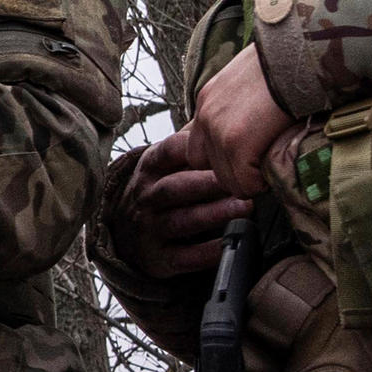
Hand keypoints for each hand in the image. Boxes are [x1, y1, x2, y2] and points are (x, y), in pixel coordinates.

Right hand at [112, 148, 244, 278]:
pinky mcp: (159, 259)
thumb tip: (226, 112)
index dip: (193, 147)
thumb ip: (191, 143)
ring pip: (182, 221)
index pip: (168, 152)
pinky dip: (207, 252)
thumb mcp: (165, 164)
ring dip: (213, 215)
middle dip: (208, 184)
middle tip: (242, 181)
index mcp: (149, 169)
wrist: (126, 235)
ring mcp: (150, 229)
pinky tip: (229, 243)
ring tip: (245, 209)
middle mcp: (146, 198)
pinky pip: (184, 257)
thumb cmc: (159, 190)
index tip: (223, 143)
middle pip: (175, 188)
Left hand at [151, 45, 293, 205]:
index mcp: (208, 98)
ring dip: (249, 179)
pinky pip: (244, 183)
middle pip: (205, 165)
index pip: (199, 144)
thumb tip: (256, 120)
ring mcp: (218, 130)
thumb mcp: (253, 77)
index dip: (223, 155)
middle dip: (233, 170)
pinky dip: (260, 183)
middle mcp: (206, 114)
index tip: (249, 154)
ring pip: (226, 179)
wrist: (301, 53)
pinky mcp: (236, 143)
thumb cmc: (289, 62)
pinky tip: (275, 169)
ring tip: (271, 166)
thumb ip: (242, 100)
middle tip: (260, 164)